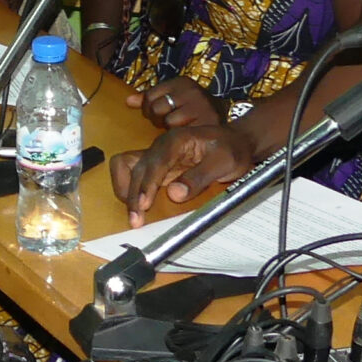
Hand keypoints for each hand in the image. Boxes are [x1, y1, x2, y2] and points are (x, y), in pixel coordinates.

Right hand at [110, 123, 254, 217]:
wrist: (235, 143)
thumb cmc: (231, 150)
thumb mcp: (223, 162)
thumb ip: (199, 177)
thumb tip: (173, 194)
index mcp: (176, 140)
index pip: (155, 162)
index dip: (147, 184)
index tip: (143, 204)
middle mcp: (160, 146)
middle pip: (137, 168)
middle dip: (133, 194)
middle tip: (136, 220)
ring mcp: (156, 155)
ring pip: (127, 167)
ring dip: (126, 189)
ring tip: (133, 213)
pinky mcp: (156, 166)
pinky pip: (132, 172)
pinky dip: (129, 187)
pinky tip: (136, 204)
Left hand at [129, 76, 218, 130]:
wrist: (223, 119)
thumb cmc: (192, 110)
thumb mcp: (172, 98)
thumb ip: (149, 99)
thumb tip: (129, 101)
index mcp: (181, 82)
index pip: (149, 96)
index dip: (148, 108)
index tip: (158, 112)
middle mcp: (191, 90)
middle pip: (155, 107)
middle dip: (157, 118)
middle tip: (168, 121)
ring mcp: (201, 105)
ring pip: (167, 120)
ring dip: (169, 128)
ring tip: (178, 126)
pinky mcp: (207, 121)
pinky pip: (180, 131)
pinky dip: (179, 134)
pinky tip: (186, 131)